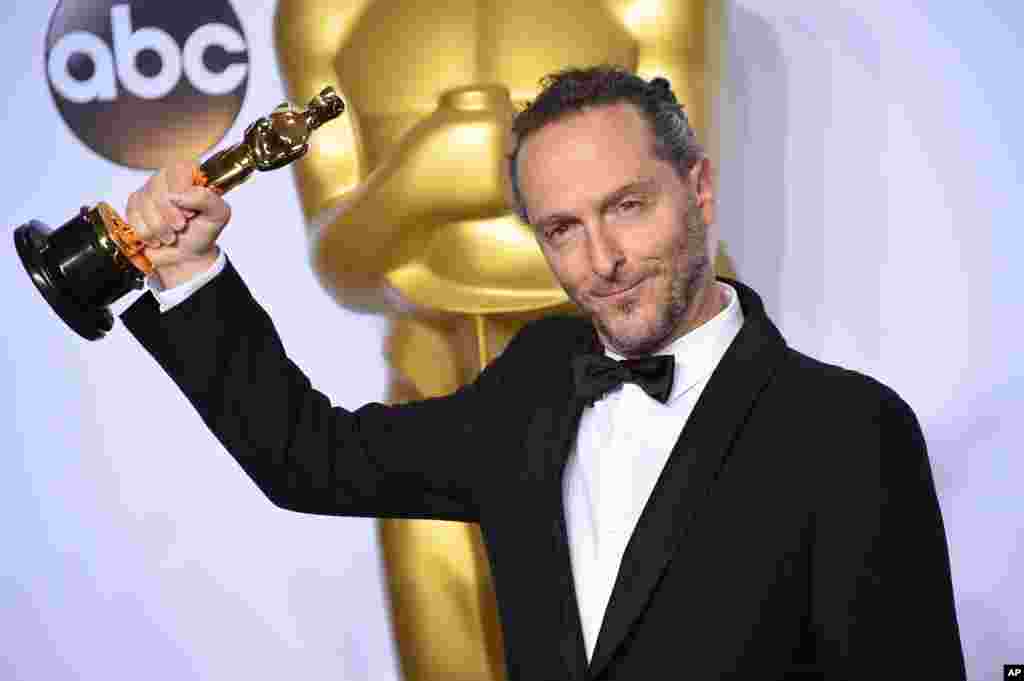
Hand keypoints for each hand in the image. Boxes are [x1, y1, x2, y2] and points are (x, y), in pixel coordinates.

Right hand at [125, 160, 231, 287]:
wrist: (187, 255)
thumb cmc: (203, 232)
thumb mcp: (218, 215)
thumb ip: (207, 199)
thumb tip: (178, 195)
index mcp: (188, 174)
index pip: (179, 170)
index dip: (182, 194)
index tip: (190, 214)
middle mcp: (166, 177)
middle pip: (160, 193)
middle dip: (171, 217)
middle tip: (180, 227)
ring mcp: (147, 191)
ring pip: (145, 206)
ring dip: (160, 229)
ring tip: (171, 235)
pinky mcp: (134, 206)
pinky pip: (134, 218)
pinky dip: (147, 234)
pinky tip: (157, 237)